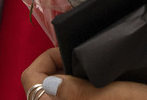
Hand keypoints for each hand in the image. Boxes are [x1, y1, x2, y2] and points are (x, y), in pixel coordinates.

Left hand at [20, 49, 146, 99]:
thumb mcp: (115, 95)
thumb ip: (79, 89)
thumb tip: (51, 81)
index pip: (31, 79)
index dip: (47, 59)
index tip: (72, 52)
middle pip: (43, 90)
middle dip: (60, 71)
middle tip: (86, 61)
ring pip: (60, 98)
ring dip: (71, 84)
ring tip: (96, 76)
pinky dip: (81, 95)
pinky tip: (103, 90)